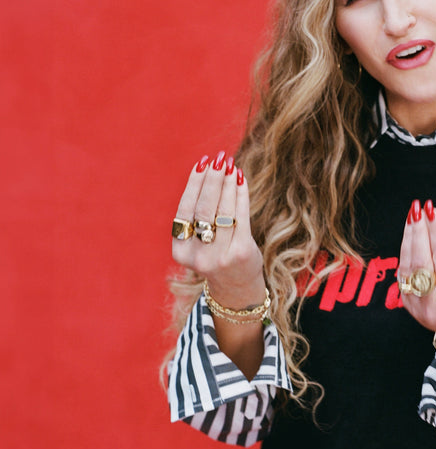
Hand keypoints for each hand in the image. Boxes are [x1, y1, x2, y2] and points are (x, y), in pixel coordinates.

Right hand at [171, 152, 265, 307]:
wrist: (237, 289)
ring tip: (230, 165)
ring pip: (223, 210)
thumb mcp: (198, 241)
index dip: (194, 184)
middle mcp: (198, 255)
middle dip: (212, 179)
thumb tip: (207, 170)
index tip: (202, 163)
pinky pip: (241, 216)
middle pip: (204, 208)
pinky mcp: (241, 253)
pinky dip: (240, 195)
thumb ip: (198, 213)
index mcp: (180, 251)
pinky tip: (240, 180)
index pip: (185, 209)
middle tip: (219, 159)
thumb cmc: (215, 256)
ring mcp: (220, 256)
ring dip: (227, 183)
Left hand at [398, 199, 435, 351]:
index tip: (432, 210)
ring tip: (413, 215)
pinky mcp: (405, 303)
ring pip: (407, 265)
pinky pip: (403, 272)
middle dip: (418, 231)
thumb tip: (430, 229)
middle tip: (418, 208)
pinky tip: (409, 235)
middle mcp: (432, 303)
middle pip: (420, 261)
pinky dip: (406, 251)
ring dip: (409, 237)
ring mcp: (415, 305)